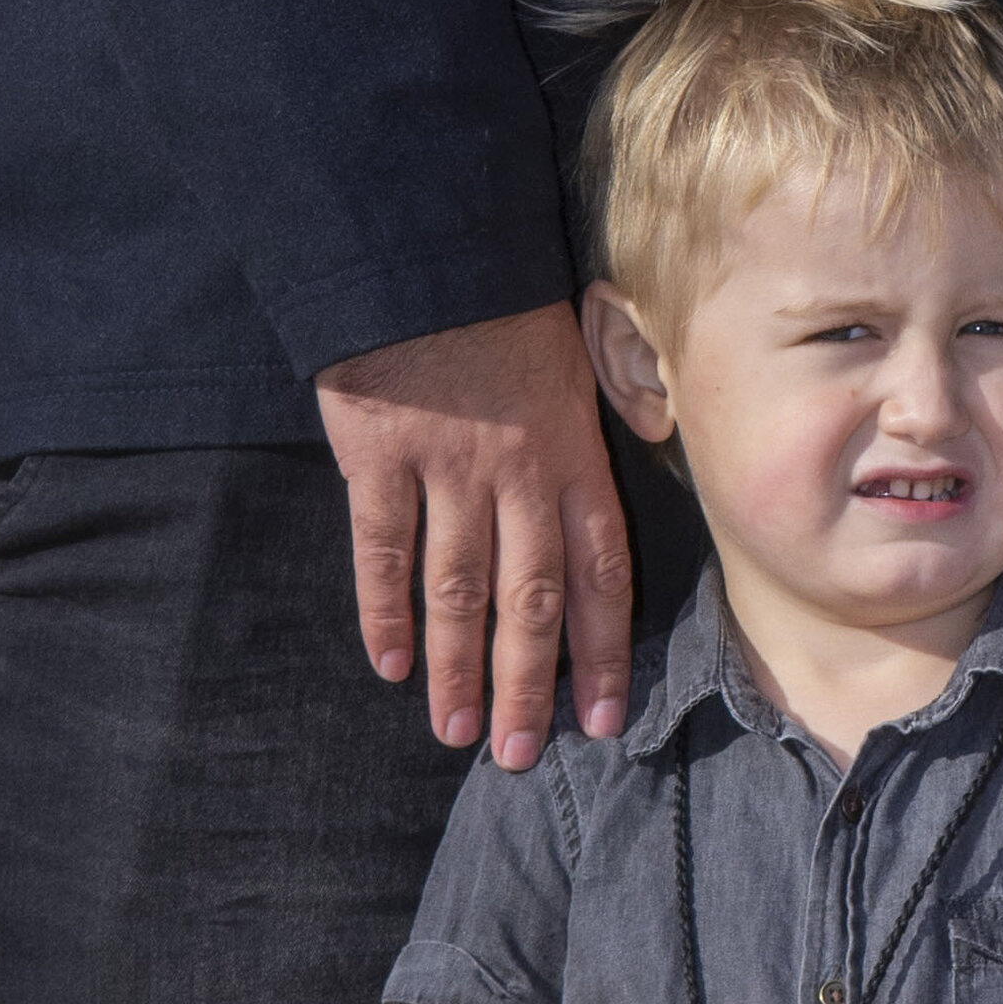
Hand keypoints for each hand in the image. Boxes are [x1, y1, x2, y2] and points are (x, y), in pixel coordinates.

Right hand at [317, 297, 633, 764]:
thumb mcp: (580, 358)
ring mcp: (446, 469)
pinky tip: (391, 664)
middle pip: (530, 600)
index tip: (606, 715)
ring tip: (460, 731)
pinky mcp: (379, 458)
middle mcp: (518, 474)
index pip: (601, 570)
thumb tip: (623, 481)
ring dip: (459, 668)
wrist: (423, 248)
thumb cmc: (504, 306)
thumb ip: (596, 431)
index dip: (604, 649)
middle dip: (530, 686)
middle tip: (521, 755)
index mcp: (574, 454)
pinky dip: (384, 612)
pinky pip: (382, 551)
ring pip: (457, 590)